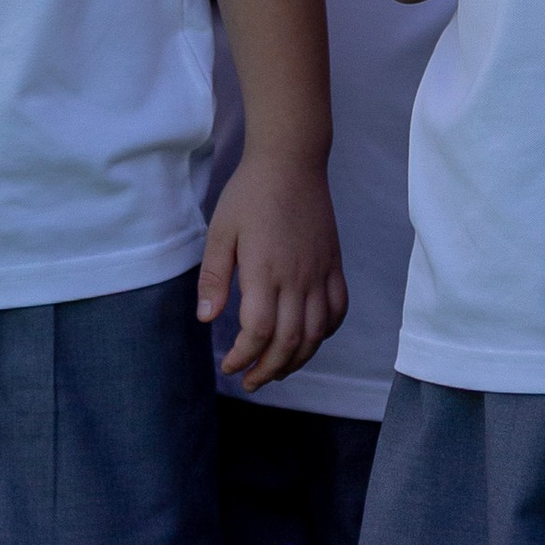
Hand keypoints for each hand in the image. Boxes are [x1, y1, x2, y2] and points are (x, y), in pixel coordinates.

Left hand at [202, 147, 344, 391]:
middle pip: (290, 341)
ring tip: (276, 371)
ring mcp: (321, 273)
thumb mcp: (220, 232)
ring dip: (297, 359)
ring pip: (317, 333)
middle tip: (250, 381)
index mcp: (265, 271)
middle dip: (269, 369)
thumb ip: (215, 278)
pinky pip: (339, 310)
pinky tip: (309, 340)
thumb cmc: (250, 194)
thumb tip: (205, 319)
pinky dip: (326, 333)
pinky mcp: (334, 265)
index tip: (229, 366)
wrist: (291, 162)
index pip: (260, 332)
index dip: (245, 357)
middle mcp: (298, 278)